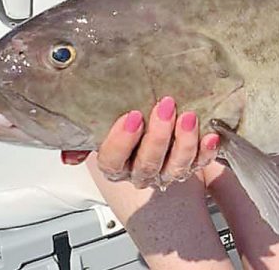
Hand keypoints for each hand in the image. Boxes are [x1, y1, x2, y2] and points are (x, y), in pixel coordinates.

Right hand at [94, 97, 219, 188]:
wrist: (157, 127)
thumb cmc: (129, 120)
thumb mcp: (101, 121)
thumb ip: (83, 132)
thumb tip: (67, 150)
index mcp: (117, 162)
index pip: (113, 161)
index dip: (121, 141)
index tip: (132, 116)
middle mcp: (141, 170)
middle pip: (147, 164)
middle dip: (157, 137)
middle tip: (165, 107)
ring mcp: (167, 170)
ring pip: (175, 167)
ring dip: (183, 142)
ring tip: (188, 116)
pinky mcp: (192, 165)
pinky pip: (200, 163)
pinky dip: (207, 150)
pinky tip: (211, 134)